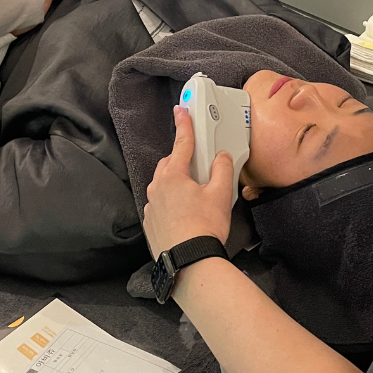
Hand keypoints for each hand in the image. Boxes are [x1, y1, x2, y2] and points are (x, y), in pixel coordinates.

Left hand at [143, 107, 233, 257]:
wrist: (190, 262)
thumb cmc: (205, 226)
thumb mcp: (221, 194)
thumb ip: (223, 169)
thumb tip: (222, 157)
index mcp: (174, 176)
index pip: (181, 143)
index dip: (184, 125)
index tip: (181, 110)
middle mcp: (157, 188)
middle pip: (169, 164)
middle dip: (181, 159)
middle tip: (197, 164)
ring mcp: (151, 207)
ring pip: (162, 185)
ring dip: (175, 183)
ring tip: (193, 194)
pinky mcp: (150, 224)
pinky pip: (159, 205)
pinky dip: (170, 203)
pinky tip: (184, 214)